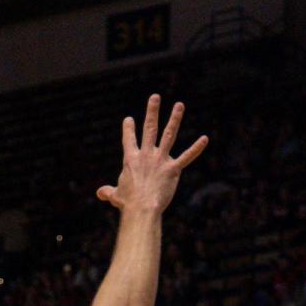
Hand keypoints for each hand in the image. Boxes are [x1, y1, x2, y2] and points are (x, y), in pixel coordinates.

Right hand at [96, 96, 207, 214]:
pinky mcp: (173, 170)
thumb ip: (108, 192)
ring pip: (168, 135)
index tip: (129, 119)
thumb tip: (100, 193)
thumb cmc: (128, 203)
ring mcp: (160, 160)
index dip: (128, 128)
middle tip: (155, 97)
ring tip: (179, 105)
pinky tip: (205, 139)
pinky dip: (196, 148)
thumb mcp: (116, 196)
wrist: (142, 208)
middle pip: (149, 128)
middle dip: (152, 111)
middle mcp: (146, 154)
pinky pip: (187, 157)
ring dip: (174, 119)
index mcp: (131, 158)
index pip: (129, 139)